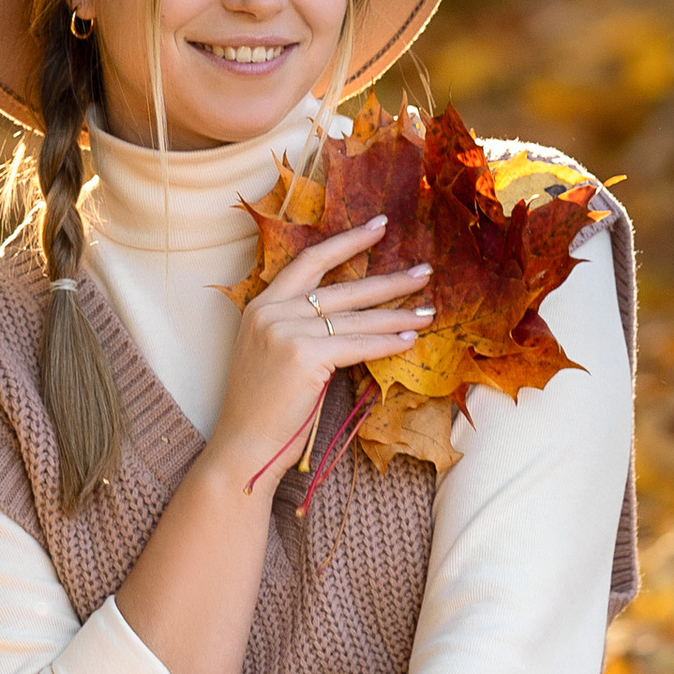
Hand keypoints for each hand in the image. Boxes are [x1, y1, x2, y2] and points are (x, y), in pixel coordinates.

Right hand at [210, 223, 431, 490]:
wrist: (244, 447)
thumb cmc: (262, 408)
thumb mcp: (271, 353)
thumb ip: (299, 327)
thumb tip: (354, 314)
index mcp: (261, 305)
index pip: (310, 261)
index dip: (347, 242)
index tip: (379, 226)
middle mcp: (271, 312)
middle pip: (342, 288)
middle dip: (389, 280)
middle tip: (424, 272)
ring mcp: (286, 332)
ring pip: (355, 319)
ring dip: (397, 314)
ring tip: (429, 310)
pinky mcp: (304, 357)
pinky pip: (357, 346)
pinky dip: (387, 343)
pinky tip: (410, 339)